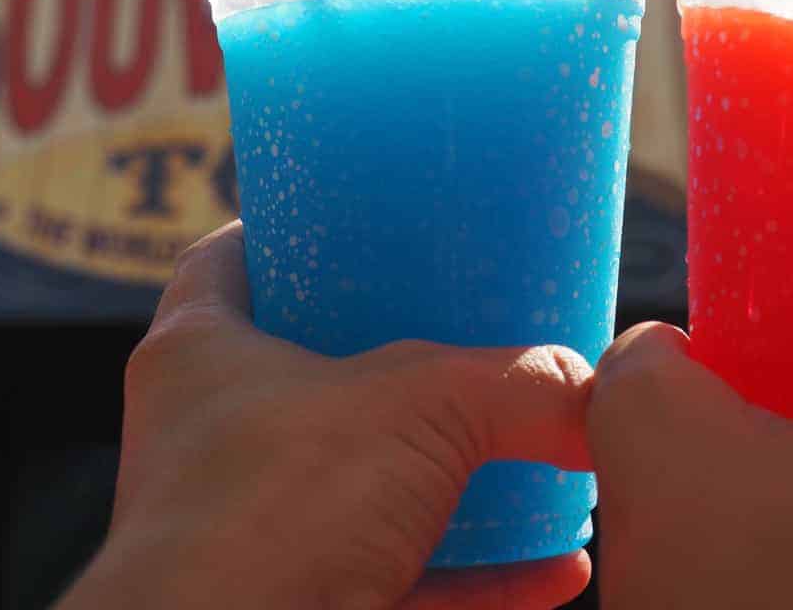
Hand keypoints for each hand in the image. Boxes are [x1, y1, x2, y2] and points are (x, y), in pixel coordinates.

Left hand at [58, 221, 593, 609]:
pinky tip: (558, 569)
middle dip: (394, 362)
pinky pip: (408, 582)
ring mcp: (253, 531)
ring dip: (453, 482)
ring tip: (535, 454)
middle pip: (307, 373)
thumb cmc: (269, 514)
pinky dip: (483, 578)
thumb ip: (512, 384)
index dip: (289, 228)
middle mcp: (214, 439)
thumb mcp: (412, 406)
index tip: (364, 220)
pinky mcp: (303, 604)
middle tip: (473, 333)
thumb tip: (591, 387)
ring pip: (362, 490)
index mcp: (201, 353)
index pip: (230, 259)